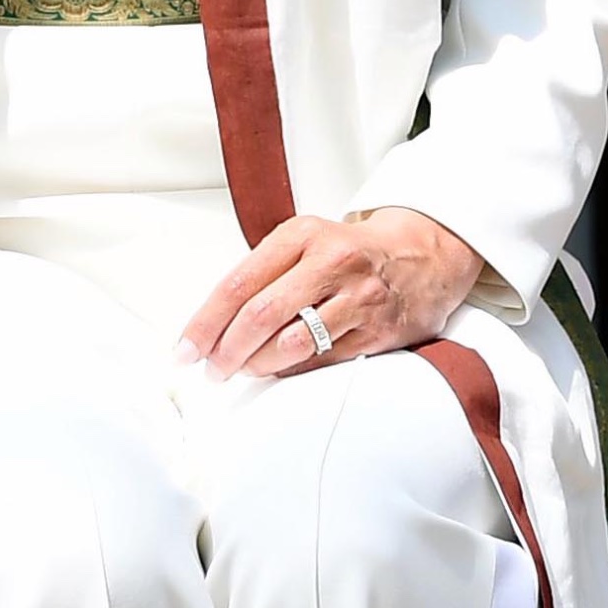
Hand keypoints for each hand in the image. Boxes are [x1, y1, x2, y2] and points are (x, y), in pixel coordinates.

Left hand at [181, 207, 484, 378]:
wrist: (421, 256)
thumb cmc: (348, 251)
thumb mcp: (303, 241)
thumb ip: (263, 273)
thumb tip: (215, 322)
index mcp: (300, 235)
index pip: (238, 283)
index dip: (206, 321)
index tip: (185, 348)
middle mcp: (330, 263)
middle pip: (261, 314)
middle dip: (227, 349)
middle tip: (210, 369)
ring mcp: (358, 298)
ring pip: (293, 342)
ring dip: (258, 364)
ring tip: (241, 371)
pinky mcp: (378, 331)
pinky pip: (325, 360)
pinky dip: (294, 371)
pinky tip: (277, 372)